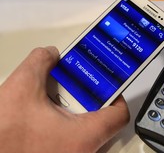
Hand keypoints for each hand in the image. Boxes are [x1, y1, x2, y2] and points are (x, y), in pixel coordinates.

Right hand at [0, 46, 129, 152]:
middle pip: (103, 120)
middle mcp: (83, 152)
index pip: (119, 114)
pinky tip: (49, 113)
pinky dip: (66, 124)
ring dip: (77, 111)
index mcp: (84, 137)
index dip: (116, 94)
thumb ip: (40, 62)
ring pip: (87, 130)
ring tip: (61, 98)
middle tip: (79, 86)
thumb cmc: (4, 136)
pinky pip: (73, 140)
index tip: (106, 83)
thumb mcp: (21, 88)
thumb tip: (51, 54)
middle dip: (91, 99)